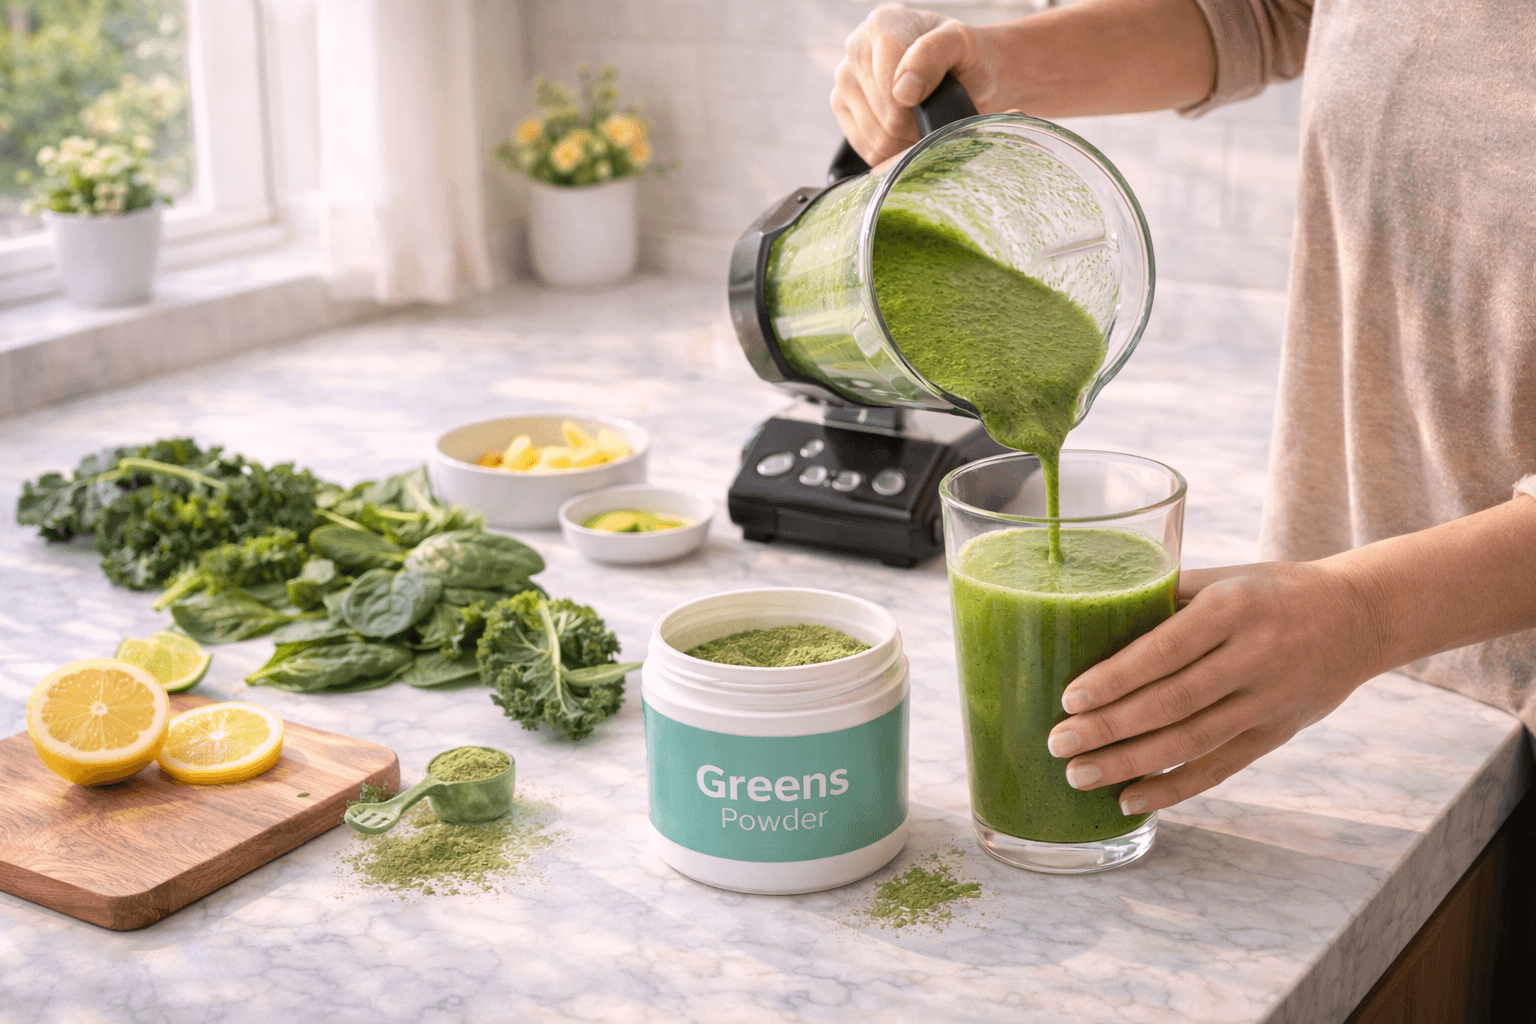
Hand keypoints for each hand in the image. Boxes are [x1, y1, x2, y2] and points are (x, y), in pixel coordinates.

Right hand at [831, 5, 998, 164]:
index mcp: (882, 26)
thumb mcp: (962, 44)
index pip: (891, 87)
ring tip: (921, 125)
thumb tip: (902, 92)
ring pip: (876, 138)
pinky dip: (891, 152)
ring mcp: (844, 79)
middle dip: (916, 127)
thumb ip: (934, 54)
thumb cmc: (961, 58)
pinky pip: (866, 149)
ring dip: (905, 142)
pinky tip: (903, 134)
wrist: (960, 70)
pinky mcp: (840, 107)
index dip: (918, 108)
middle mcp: (856, 48)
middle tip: (934, 118)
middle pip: (886, 117)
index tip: (939, 102)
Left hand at [1045, 561, 1387, 814]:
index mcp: (1232, 608)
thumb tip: (1094, 618)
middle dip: (1108, 729)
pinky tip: (1130, 799)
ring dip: (1130, 765)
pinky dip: (1173, 788)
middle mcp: (1252, 657)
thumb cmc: (1273, 591)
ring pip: (1191, 742)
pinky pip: (1220, 768)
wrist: (1361, 616)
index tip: (1068, 700)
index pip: (1162, 652)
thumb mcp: (1225, 578)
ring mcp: (1268, 701)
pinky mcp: (1278, 734)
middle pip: (1171, 703)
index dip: (1114, 680)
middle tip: (1058, 744)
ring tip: (1080, 776)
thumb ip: (1167, 598)